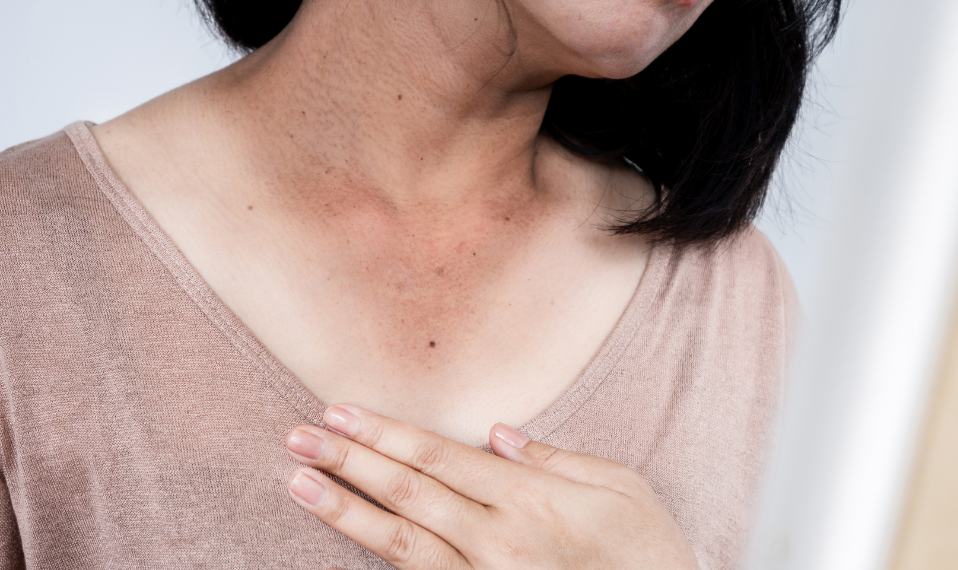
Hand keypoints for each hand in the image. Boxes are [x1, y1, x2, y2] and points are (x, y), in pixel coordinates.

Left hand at [284, 404, 699, 569]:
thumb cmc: (650, 555)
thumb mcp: (622, 489)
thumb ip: (556, 459)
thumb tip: (497, 434)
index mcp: (531, 498)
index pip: (440, 456)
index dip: (386, 433)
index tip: (342, 411)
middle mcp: (498, 540)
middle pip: (408, 492)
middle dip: (349, 460)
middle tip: (298, 435)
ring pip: (400, 542)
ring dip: (344, 510)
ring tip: (298, 482)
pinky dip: (381, 561)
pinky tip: (347, 539)